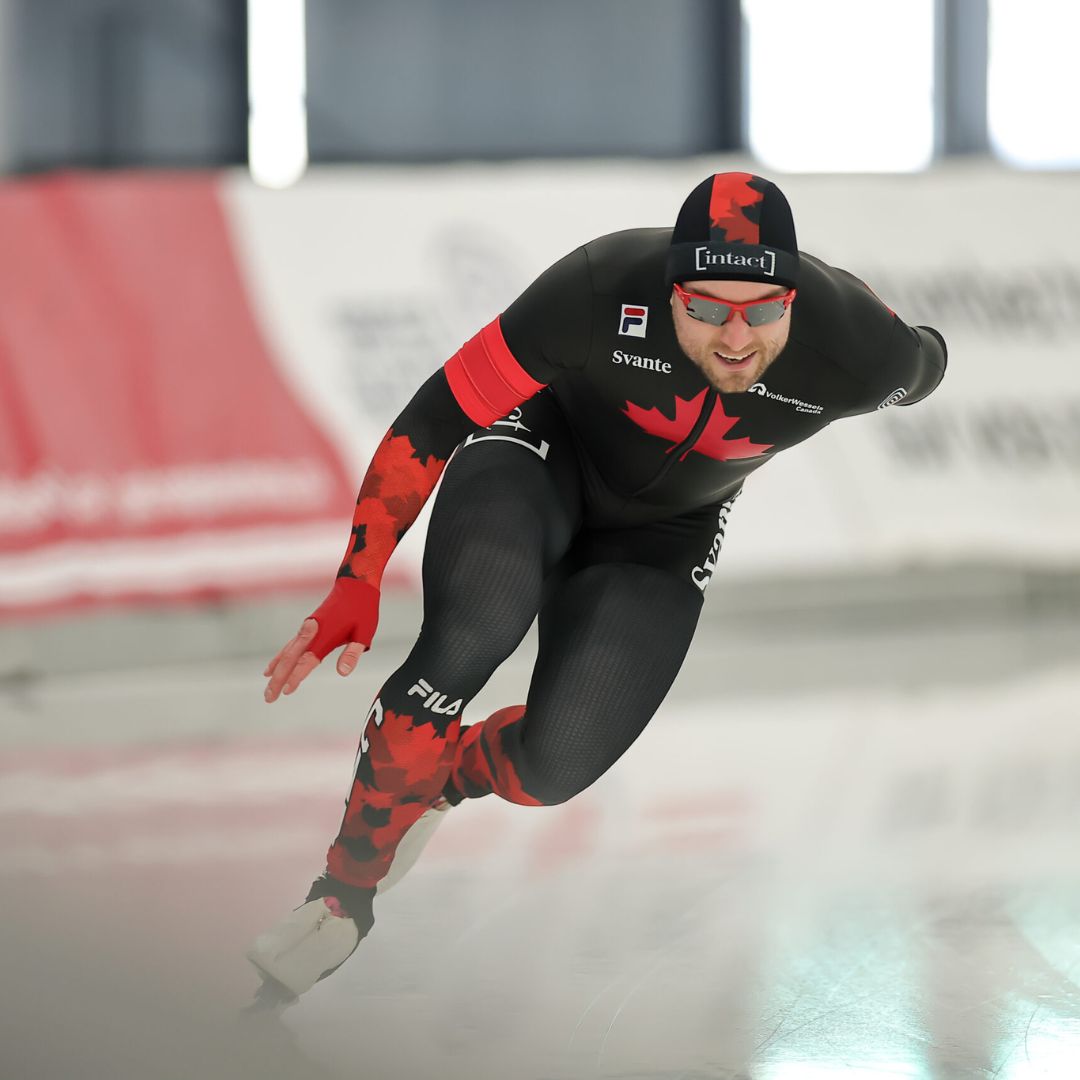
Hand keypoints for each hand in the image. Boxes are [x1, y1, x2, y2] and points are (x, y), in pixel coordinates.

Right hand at [263, 578, 380, 702]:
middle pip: (290, 659)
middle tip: (269, 698)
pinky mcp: (308, 627)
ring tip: (268, 688)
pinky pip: (289, 646)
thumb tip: (342, 672)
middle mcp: (311, 633)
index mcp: (324, 636)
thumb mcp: (364, 633)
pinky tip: (271, 668)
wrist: (355, 585)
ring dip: (276, 671)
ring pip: (286, 653)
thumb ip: (352, 653)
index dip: (297, 676)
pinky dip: (279, 658)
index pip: (307, 661)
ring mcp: (307, 630)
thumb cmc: (363, 609)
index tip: (287, 691)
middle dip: (278, 679)